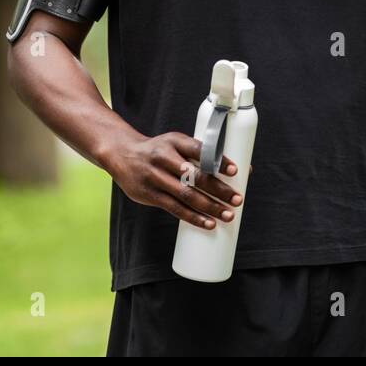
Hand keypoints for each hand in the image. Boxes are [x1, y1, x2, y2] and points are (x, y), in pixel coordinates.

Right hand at [106, 131, 244, 229]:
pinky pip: (174, 208)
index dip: (218, 160)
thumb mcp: (177, 143)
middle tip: (237, 199)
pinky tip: (208, 223)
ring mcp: (155, 177)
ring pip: (186, 195)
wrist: (122, 154)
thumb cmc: (159, 150)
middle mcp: (164, 158)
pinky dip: (193, 217)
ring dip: (209, 207)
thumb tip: (243, 169)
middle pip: (195, 176)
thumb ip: (203, 154)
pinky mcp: (149, 195)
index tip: (236, 171)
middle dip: (219, 190)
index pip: (200, 150)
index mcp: (175, 142)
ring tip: (228, 215)